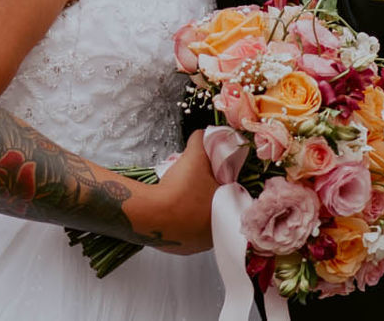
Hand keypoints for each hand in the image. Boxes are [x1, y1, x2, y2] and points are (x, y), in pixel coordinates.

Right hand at [146, 130, 217, 254]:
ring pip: (199, 223)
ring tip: (180, 195)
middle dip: (206, 196)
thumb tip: (203, 134)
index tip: (209, 177)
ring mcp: (199, 244)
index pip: (231, 196)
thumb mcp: (194, 156)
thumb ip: (201, 141)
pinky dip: (180, 222)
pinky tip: (171, 210)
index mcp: (228, 212)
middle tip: (193, 184)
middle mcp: (217, 233)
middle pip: (215, 209)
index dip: (221, 184)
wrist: (152, 214)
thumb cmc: (179, 188)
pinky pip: (184, 233)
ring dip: (193, 211)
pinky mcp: (182, 249)